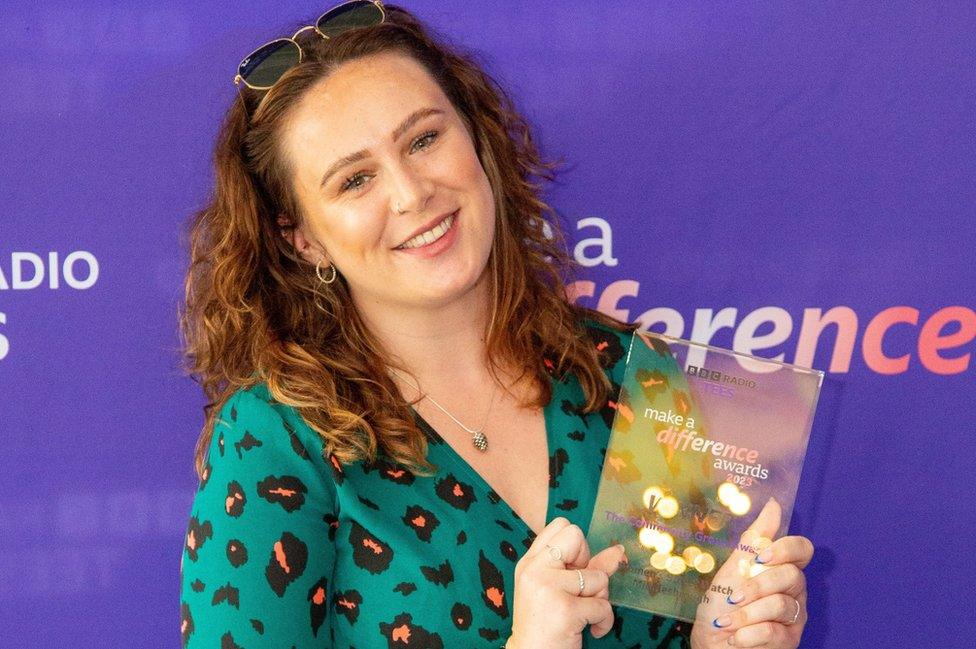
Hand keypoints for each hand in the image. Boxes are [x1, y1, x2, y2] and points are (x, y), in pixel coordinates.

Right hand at [507, 517, 627, 648]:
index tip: (571, 571)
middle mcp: (534, 570)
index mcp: (530, 562)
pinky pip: (603, 605)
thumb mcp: (560, 590)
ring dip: (599, 599)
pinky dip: (604, 621)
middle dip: (588, 563)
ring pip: (597, 576)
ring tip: (584, 615)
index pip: (561, 525)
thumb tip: (619, 550)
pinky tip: (591, 630)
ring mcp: (548, 588)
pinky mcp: (565, 609)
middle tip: (579, 589)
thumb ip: (588, 567)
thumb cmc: (546, 624)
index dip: (575, 547)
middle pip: (576, 535)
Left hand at [691, 498, 813, 647]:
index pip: (801, 549)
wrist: (711, 643)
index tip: (760, 557)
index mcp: (781, 568)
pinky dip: (748, 634)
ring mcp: (794, 617)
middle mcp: (794, 591)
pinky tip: (735, 637)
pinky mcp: (789, 641)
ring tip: (727, 622)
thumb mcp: (733, 568)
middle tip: (733, 596)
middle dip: (757, 586)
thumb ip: (754, 539)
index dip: (785, 549)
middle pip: (792, 576)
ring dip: (747, 614)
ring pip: (782, 605)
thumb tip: (773, 504)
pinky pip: (775, 631)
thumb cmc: (722, 604)